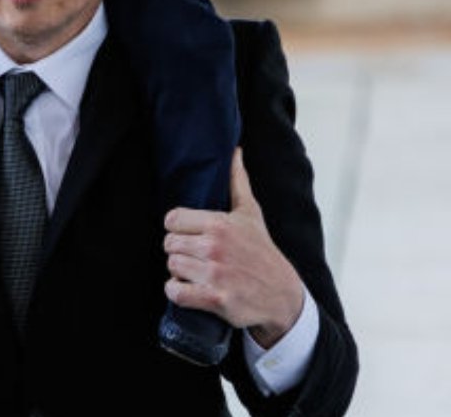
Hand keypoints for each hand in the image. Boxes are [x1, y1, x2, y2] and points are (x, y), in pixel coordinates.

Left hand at [163, 150, 306, 348]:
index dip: (177, 228)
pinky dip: (178, 292)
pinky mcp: (214, 298)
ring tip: (196, 272)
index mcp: (219, 223)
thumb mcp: (251, 214)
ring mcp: (214, 273)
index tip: (190, 236)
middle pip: (169, 244)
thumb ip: (238, 181)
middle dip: (179, 251)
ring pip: (171, 267)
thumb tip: (235, 150)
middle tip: (195, 256)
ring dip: (179, 272)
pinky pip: (175, 292)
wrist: (282, 295)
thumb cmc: (262, 252)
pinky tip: (191, 289)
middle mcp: (215, 246)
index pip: (172, 219)